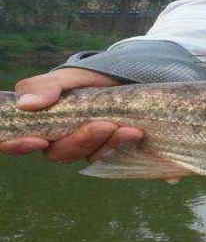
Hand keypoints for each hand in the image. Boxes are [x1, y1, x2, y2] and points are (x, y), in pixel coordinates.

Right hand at [0, 68, 181, 183]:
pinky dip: (137, 161)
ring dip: (111, 147)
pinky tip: (152, 155)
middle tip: (106, 125)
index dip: (18, 146)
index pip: (16, 143)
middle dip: (83, 140)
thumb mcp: (68, 77)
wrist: (130, 79)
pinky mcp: (120, 154)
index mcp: (44, 126)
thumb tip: (27, 105)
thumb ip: (45, 86)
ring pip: (93, 159)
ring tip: (132, 130)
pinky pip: (124, 164)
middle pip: (61, 154)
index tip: (38, 141)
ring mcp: (93, 150)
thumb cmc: (90, 80)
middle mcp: (65, 143)